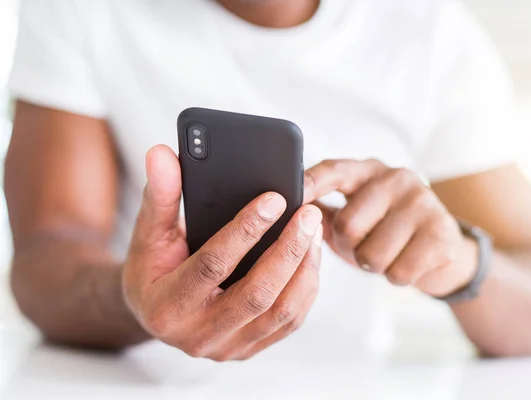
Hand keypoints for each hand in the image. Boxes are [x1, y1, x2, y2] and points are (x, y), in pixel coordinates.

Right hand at [122, 145, 322, 360]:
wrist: (157, 312)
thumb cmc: (153, 268)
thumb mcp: (149, 233)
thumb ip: (159, 195)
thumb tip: (161, 153)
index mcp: (167, 307)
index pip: (212, 265)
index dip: (245, 230)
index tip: (274, 198)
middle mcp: (198, 336)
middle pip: (256, 295)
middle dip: (288, 250)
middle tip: (309, 213)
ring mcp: (228, 348)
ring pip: (281, 312)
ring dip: (304, 268)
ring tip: (314, 230)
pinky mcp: (250, 348)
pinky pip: (289, 322)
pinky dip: (306, 287)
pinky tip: (311, 255)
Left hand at [304, 159, 476, 296]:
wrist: (442, 251)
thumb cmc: (384, 233)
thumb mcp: (351, 218)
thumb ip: (320, 211)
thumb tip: (281, 213)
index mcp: (367, 171)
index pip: (333, 171)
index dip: (311, 184)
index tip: (292, 197)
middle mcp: (396, 178)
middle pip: (348, 225)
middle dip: (349, 248)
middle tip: (363, 246)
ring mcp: (422, 202)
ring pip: (372, 255)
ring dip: (373, 266)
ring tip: (387, 253)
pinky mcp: (441, 232)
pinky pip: (398, 272)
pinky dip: (397, 276)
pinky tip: (407, 262)